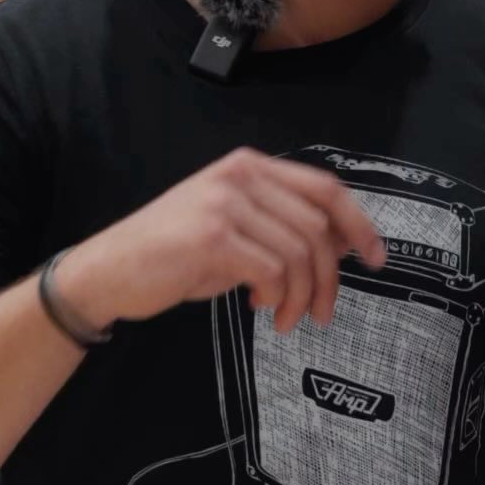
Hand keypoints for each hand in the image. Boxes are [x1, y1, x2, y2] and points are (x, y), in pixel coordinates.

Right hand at [56, 146, 385, 335]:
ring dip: (301, 296)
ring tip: (285, 318)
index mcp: (248, 166)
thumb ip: (279, 226)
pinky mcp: (213, 236)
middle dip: (330, 278)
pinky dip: (275, 296)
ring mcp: (225, 203)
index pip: (324, 188)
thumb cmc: (170, 255)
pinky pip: (272, 270)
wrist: (108, 271)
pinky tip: (259, 306)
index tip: (375, 259)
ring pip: (299, 253)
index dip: (358, 224)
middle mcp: (239, 176)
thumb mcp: (232, 229)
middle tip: (324, 312)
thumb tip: (340, 244)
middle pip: (317, 226)